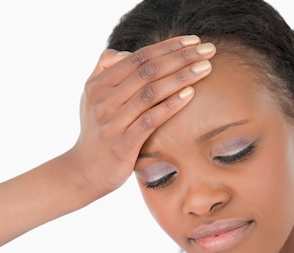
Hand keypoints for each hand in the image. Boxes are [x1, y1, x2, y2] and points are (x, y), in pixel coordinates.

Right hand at [68, 35, 215, 195]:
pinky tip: (190, 94)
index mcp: (97, 85)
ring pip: (150, 93)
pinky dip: (171, 105)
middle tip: (208, 49)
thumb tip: (126, 53)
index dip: (167, 47)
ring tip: (205, 67)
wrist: (84, 171)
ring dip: (181, 77)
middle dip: (180, 57)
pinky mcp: (123, 144)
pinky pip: (150, 120)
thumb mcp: (92, 98)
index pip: (137, 58)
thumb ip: (104, 71)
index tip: (193, 40)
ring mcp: (112, 123)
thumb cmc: (96, 132)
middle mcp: (102, 101)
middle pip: (147, 72)